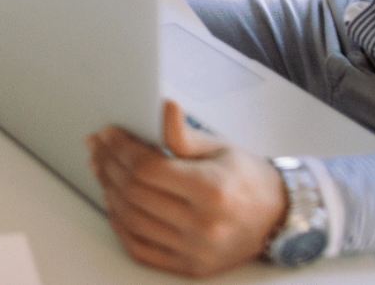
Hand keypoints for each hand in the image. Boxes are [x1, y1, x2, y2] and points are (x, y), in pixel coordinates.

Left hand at [89, 100, 286, 276]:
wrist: (277, 217)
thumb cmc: (245, 178)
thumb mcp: (218, 147)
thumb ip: (183, 134)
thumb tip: (164, 107)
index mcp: (212, 191)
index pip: (147, 169)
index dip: (120, 148)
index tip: (107, 133)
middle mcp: (204, 226)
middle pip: (135, 193)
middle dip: (108, 164)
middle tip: (97, 146)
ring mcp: (196, 251)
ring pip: (131, 220)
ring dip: (108, 191)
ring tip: (101, 168)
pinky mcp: (190, 268)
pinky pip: (140, 248)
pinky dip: (119, 224)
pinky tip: (113, 202)